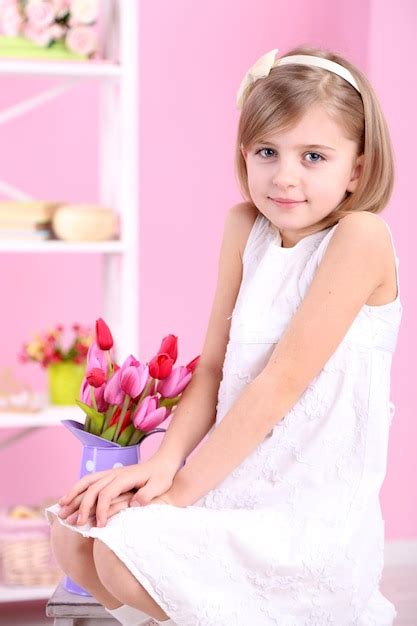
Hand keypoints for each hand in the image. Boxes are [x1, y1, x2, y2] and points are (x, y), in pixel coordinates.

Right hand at [58, 456, 178, 526]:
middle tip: (74, 523)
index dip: (100, 510)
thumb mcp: (160, 485)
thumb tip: (134, 502)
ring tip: (60, 508)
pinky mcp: (110, 476)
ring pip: (87, 482)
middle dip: (81, 505)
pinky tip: (70, 498)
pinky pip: (90, 481)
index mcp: (125, 477)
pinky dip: (78, 489)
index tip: (98, 526)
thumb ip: (148, 494)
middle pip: (92, 488)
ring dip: (73, 494)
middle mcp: (115, 473)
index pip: (106, 494)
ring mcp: (111, 473)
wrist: (163, 463)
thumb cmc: (162, 476)